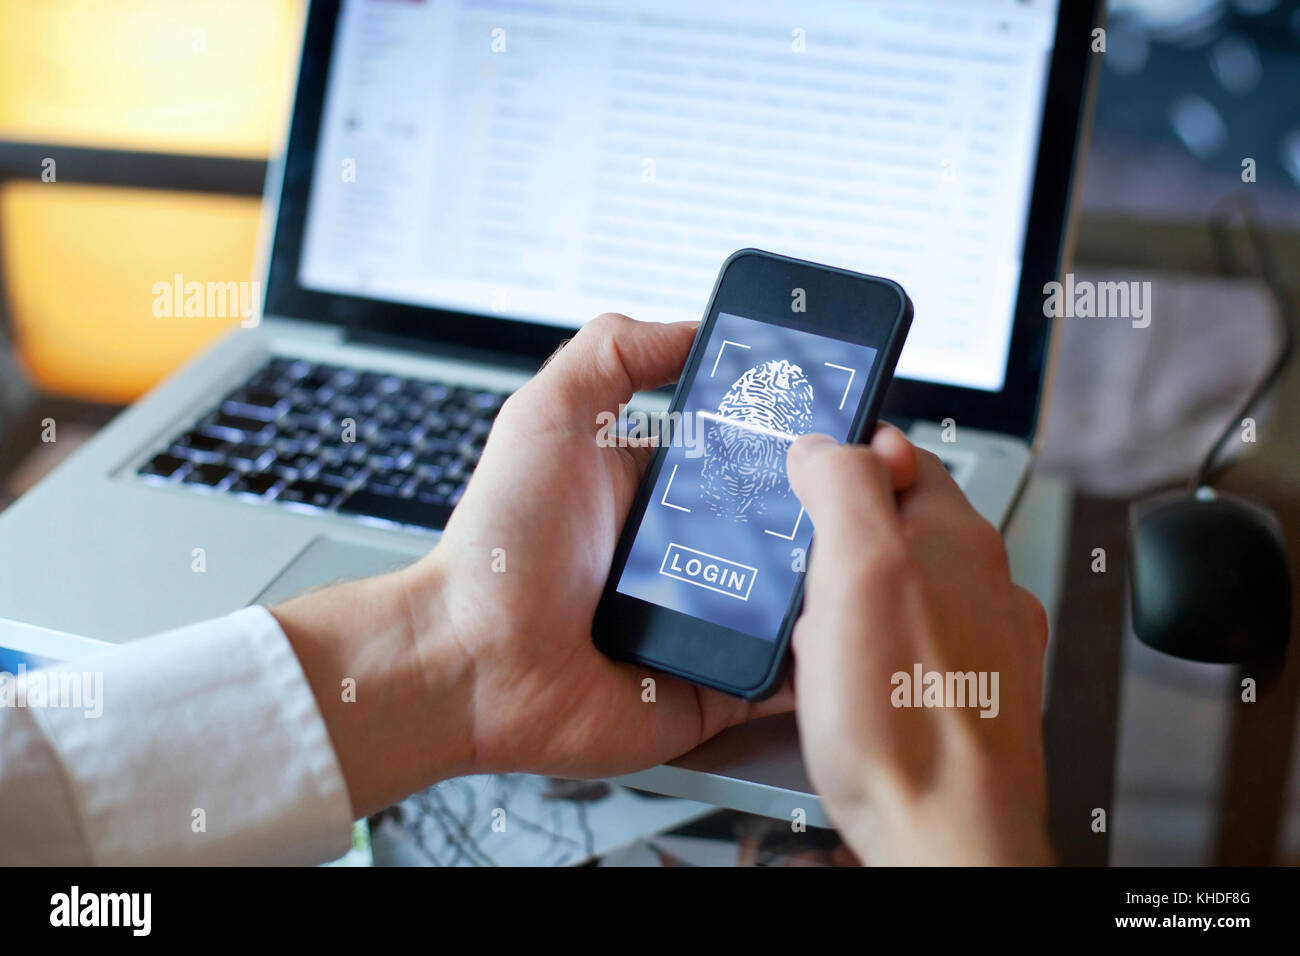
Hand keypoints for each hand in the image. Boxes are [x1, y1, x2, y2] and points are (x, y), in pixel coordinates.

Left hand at [277, 313, 915, 816]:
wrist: (468, 660)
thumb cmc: (498, 546)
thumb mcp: (547, 416)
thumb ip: (613, 354)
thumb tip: (690, 325)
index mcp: (661, 491)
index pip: (755, 455)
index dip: (804, 437)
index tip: (852, 417)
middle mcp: (689, 554)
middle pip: (792, 524)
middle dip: (841, 505)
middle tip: (883, 484)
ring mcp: (705, 623)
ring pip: (801, 598)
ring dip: (841, 577)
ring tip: (881, 550)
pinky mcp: (711, 687)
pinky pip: (782, 676)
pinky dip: (819, 660)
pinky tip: (854, 632)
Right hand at [786, 434, 1050, 864]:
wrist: (945, 837)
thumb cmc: (904, 722)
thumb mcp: (856, 572)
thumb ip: (844, 489)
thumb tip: (826, 443)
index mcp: (959, 538)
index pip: (904, 457)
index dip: (847, 460)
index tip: (805, 479)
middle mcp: (983, 584)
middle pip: (901, 526)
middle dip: (841, 543)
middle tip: (804, 576)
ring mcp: (983, 642)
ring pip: (904, 591)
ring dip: (855, 603)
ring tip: (821, 637)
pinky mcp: (969, 694)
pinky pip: (908, 650)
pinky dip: (873, 654)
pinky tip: (850, 683)